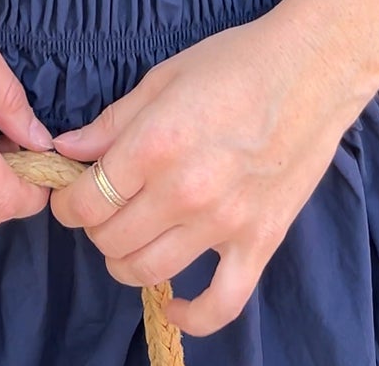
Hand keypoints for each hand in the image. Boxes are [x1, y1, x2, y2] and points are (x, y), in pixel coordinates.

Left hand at [46, 8, 365, 338]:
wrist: (311, 71)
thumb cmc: (235, 63)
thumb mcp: (163, 78)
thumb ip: (113, 121)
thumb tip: (67, 149)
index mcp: (154, 144)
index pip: (86, 201)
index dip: (67, 204)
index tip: (71, 196)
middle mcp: (183, 191)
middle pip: (112, 241)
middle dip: (94, 229)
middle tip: (102, 209)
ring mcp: (224, 224)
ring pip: (150, 272)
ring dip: (126, 263)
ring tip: (129, 240)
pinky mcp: (260, 243)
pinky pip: (221, 304)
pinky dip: (191, 316)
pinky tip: (173, 301)